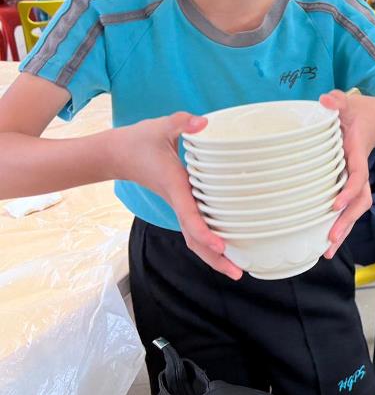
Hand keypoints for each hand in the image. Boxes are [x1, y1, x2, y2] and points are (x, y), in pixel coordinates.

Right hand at [116, 113, 242, 279]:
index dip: (205, 232)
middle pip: (195, 239)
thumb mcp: (160, 127)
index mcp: (175, 187)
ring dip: (213, 256)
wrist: (115, 154)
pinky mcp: (179, 204)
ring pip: (194, 238)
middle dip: (215, 258)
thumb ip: (181, 122)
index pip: (190, 215)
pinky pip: (194, 229)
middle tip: (238, 273)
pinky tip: (226, 248)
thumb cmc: (138, 141)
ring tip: (236, 270)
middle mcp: (177, 202)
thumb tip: (203, 121)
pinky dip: (208, 242)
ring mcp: (178, 206)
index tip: (221, 245)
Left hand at [319, 90, 374, 258]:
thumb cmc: (364, 112)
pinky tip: (328, 240)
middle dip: (347, 221)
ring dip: (344, 229)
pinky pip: (349, 206)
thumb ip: (338, 100)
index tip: (335, 204)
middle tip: (331, 240)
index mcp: (357, 152)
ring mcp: (357, 178)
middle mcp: (359, 169)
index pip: (358, 174)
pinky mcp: (352, 183)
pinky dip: (341, 224)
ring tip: (328, 251)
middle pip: (360, 201)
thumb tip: (326, 100)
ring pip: (356, 208)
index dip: (349, 190)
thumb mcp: (351, 102)